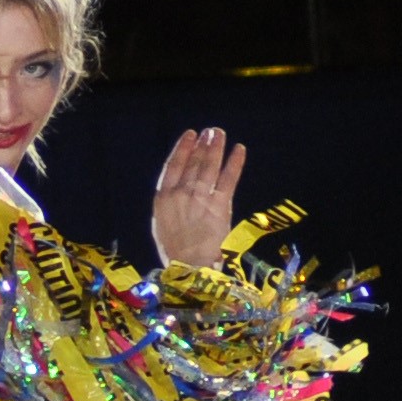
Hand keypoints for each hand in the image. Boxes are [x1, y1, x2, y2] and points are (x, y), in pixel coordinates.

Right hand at [151, 125, 244, 266]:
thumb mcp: (161, 225)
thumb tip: (176, 189)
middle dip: (203, 145)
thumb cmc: (173, 253)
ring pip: (209, 167)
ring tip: (220, 134)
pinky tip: (239, 149)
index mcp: (163, 198)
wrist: (189, 269)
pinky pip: (228, 179)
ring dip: (216, 148)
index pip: (173, 166)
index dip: (182, 148)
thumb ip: (169, 205)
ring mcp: (200, 198)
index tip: (190, 135)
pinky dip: (235, 163)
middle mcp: (181, 193)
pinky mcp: (220, 206)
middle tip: (210, 131)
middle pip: (194, 163)